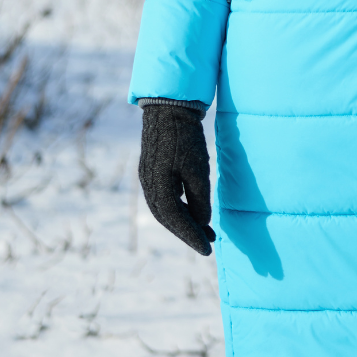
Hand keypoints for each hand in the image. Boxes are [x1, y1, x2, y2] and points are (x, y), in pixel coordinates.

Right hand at [139, 104, 215, 254]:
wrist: (169, 107)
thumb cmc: (185, 137)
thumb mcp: (197, 168)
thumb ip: (199, 199)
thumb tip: (202, 222)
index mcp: (158, 187)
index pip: (175, 220)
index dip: (191, 236)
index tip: (208, 249)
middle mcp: (148, 186)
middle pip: (168, 219)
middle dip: (188, 233)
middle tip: (208, 243)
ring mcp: (148, 178)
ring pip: (165, 210)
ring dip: (184, 222)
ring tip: (205, 231)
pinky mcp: (152, 171)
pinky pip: (164, 198)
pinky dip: (179, 208)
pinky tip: (193, 211)